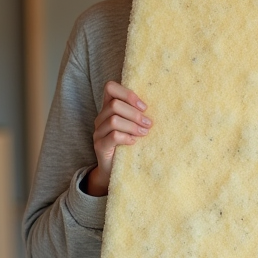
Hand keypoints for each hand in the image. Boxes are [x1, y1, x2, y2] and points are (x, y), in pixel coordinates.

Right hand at [85, 81, 151, 196]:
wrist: (114, 169)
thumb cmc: (128, 144)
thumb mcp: (133, 126)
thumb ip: (138, 114)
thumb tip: (159, 105)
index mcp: (108, 108)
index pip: (110, 88)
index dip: (127, 93)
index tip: (144, 106)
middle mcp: (101, 118)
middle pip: (114, 105)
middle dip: (135, 114)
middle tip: (148, 124)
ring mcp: (98, 132)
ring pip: (114, 120)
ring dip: (133, 126)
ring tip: (144, 133)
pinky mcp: (100, 146)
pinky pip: (113, 136)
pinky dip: (127, 138)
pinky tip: (134, 142)